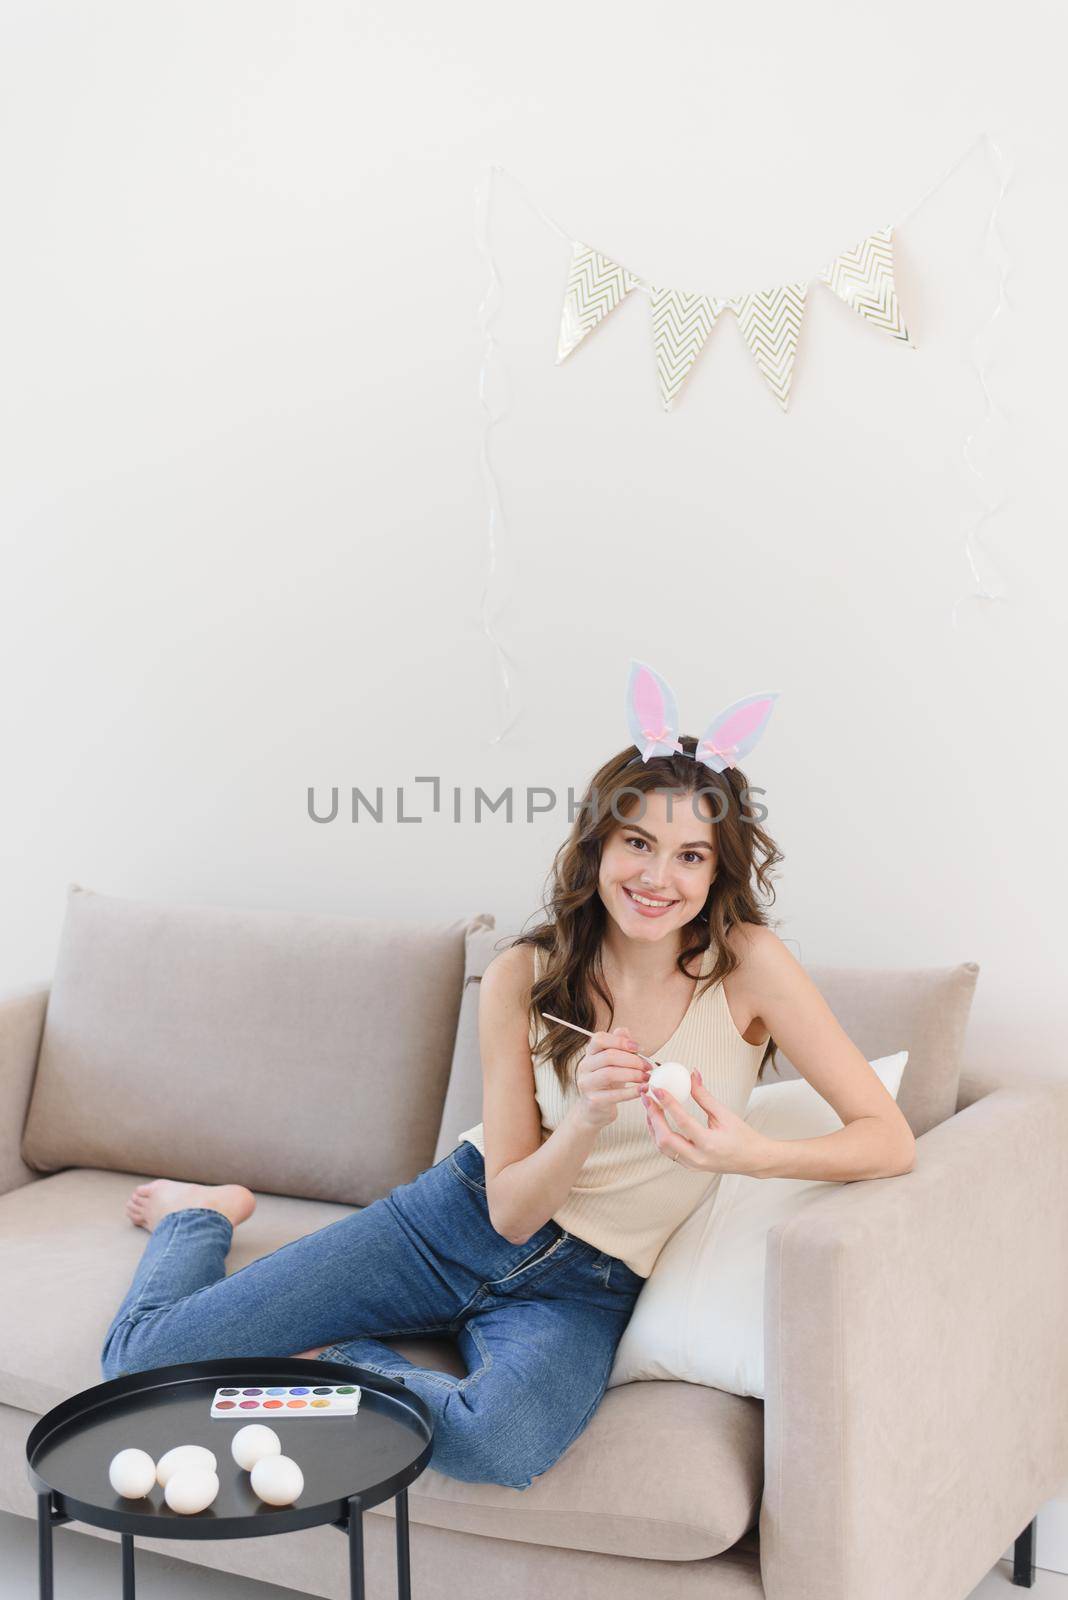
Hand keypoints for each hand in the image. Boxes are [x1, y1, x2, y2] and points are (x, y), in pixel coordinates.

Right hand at [574, 1027, 650, 1127]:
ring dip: (633, 1075)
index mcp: (589, 1054)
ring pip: (610, 1074)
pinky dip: (631, 1092)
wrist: (594, 1110)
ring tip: (646, 1078)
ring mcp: (587, 1084)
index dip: (620, 1041)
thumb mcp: (613, 1063)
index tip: (638, 1047)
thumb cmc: (607, 1084)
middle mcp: (584, 1067)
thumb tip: (625, 1031)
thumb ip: (618, 1046)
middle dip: (632, 1060)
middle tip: (648, 1066)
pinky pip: (614, 1095)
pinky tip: (642, 1090)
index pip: (599, 1039)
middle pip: (608, 1056)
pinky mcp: (593, 1100)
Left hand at [641, 1069, 768, 1174]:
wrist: (753, 1160)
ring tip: (650, 1107)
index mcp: (710, 1143)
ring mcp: (693, 1165)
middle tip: (647, 1098)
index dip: (667, 1103)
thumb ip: (704, 1096)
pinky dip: (660, 1136)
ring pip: (663, 1147)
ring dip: (653, 1127)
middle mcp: (699, 1158)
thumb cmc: (743, 1136)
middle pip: (665, 1139)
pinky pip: (668, 1152)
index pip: (682, 1121)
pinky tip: (658, 1121)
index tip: (657, 1089)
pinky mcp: (690, 1166)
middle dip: (653, 1117)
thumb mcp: (725, 1114)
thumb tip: (692, 1074)